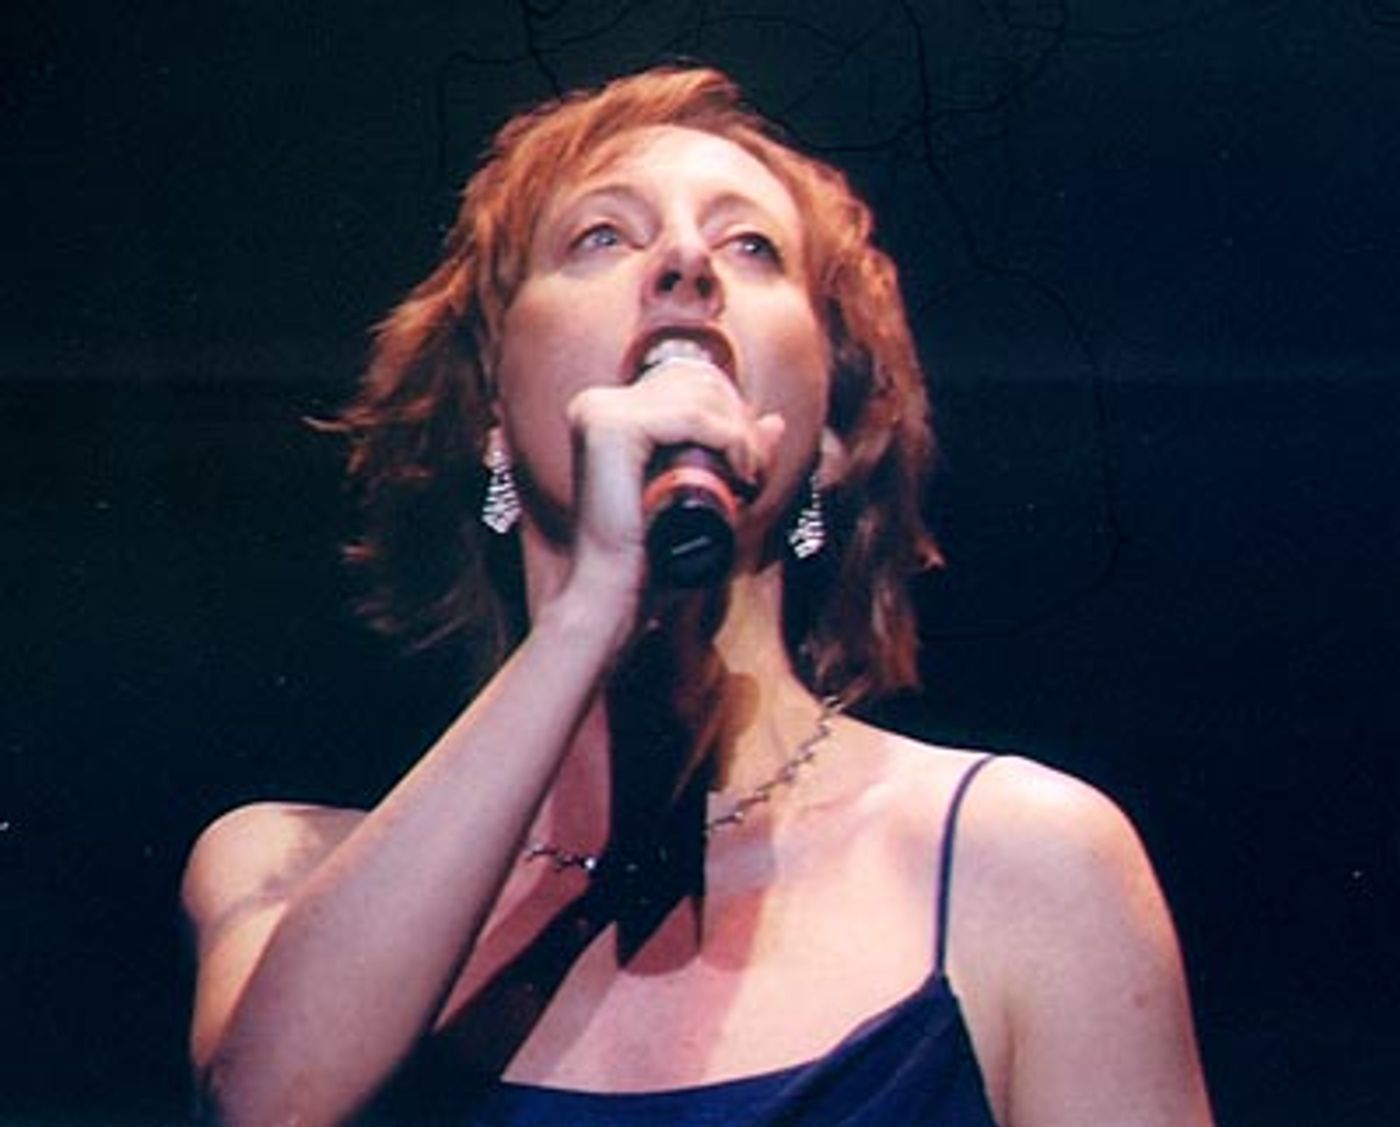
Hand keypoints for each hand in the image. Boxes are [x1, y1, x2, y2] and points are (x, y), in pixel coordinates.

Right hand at [564, 359, 784, 598]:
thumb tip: (775, 420)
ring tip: (747, 478)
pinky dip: (728, 440)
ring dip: (740, 434)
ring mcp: (599, 413)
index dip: (732, 412)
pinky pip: (691, 417)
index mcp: (608, 412)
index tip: (749, 461)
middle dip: (740, 422)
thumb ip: (735, 453)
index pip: (689, 379)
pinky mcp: (610, 428)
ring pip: (699, 395)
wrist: (613, 596)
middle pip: (697, 381)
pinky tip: (739, 472)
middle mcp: (598, 404)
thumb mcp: (703, 494)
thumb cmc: (652, 556)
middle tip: (752, 473)